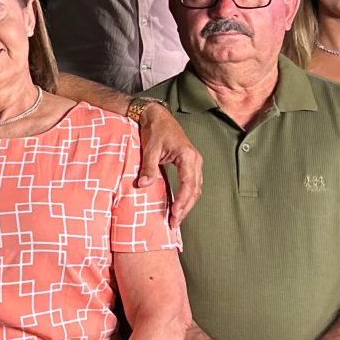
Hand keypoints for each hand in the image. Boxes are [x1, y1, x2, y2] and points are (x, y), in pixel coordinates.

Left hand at [136, 104, 201, 226]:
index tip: (174, 212)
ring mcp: (194, 162)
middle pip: (195, 189)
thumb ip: (148, 167)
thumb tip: (142, 185)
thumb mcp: (149, 148)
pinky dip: (187, 197)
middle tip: (174, 223)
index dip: (183, 200)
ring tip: (176, 219)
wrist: (157, 116)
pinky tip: (179, 206)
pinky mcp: (190, 164)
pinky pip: (193, 184)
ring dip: (187, 204)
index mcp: (187, 155)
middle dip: (185, 207)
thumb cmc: (154, 130)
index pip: (189, 183)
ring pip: (196, 188)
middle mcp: (195, 160)